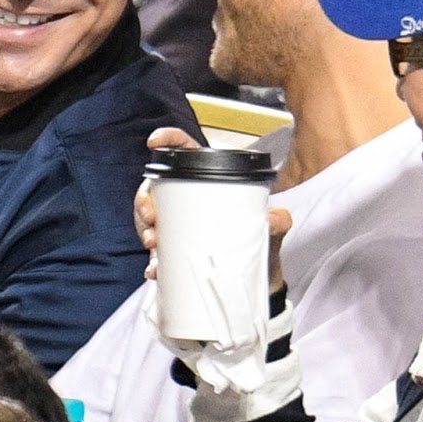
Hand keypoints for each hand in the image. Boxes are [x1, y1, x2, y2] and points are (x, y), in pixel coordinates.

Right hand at [135, 128, 291, 291]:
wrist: (257, 281)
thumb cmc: (262, 248)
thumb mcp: (273, 231)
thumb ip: (279, 222)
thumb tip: (273, 218)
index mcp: (211, 182)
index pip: (187, 151)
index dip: (169, 140)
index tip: (154, 143)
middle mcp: (191, 200)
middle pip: (156, 187)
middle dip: (144, 199)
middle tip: (150, 217)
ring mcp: (180, 224)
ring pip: (149, 218)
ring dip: (143, 228)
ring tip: (153, 243)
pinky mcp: (176, 249)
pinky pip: (155, 250)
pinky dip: (152, 261)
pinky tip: (155, 269)